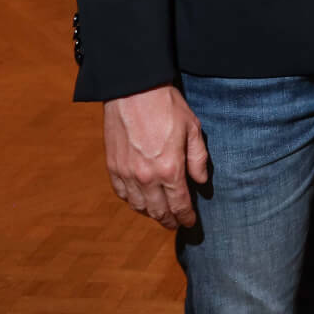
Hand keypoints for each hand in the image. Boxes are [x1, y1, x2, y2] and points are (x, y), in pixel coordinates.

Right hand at [102, 84, 209, 229]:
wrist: (134, 89)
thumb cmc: (167, 105)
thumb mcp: (192, 128)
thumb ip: (198, 158)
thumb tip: (201, 181)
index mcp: (169, 169)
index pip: (179, 204)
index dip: (186, 217)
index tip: (190, 223)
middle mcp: (146, 177)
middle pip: (158, 211)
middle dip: (168, 220)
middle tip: (175, 223)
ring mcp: (126, 173)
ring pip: (138, 206)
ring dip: (150, 213)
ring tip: (159, 214)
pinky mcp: (113, 166)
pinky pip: (121, 193)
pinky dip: (131, 201)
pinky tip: (139, 199)